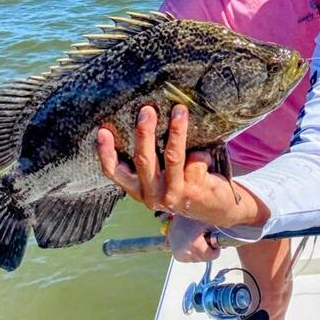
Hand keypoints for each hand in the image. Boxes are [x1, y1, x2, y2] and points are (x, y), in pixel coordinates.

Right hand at [96, 104, 267, 229]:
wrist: (217, 209)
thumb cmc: (185, 185)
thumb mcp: (162, 179)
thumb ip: (152, 161)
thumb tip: (145, 120)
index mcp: (139, 190)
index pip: (115, 172)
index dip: (106, 153)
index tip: (101, 131)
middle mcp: (153, 195)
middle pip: (143, 160)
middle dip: (144, 133)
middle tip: (147, 110)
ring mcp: (174, 194)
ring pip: (172, 157)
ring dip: (176, 131)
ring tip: (179, 110)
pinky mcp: (195, 191)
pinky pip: (196, 161)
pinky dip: (202, 152)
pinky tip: (206, 152)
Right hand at [168, 215, 219, 262]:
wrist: (176, 217)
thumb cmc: (193, 218)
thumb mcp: (209, 222)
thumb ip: (221, 232)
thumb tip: (233, 237)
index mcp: (195, 245)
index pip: (212, 256)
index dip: (215, 249)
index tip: (213, 241)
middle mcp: (186, 252)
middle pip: (205, 259)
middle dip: (208, 250)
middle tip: (206, 239)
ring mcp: (180, 255)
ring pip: (198, 259)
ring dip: (200, 252)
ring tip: (197, 239)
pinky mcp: (177, 256)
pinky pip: (190, 258)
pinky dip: (193, 253)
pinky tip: (191, 243)